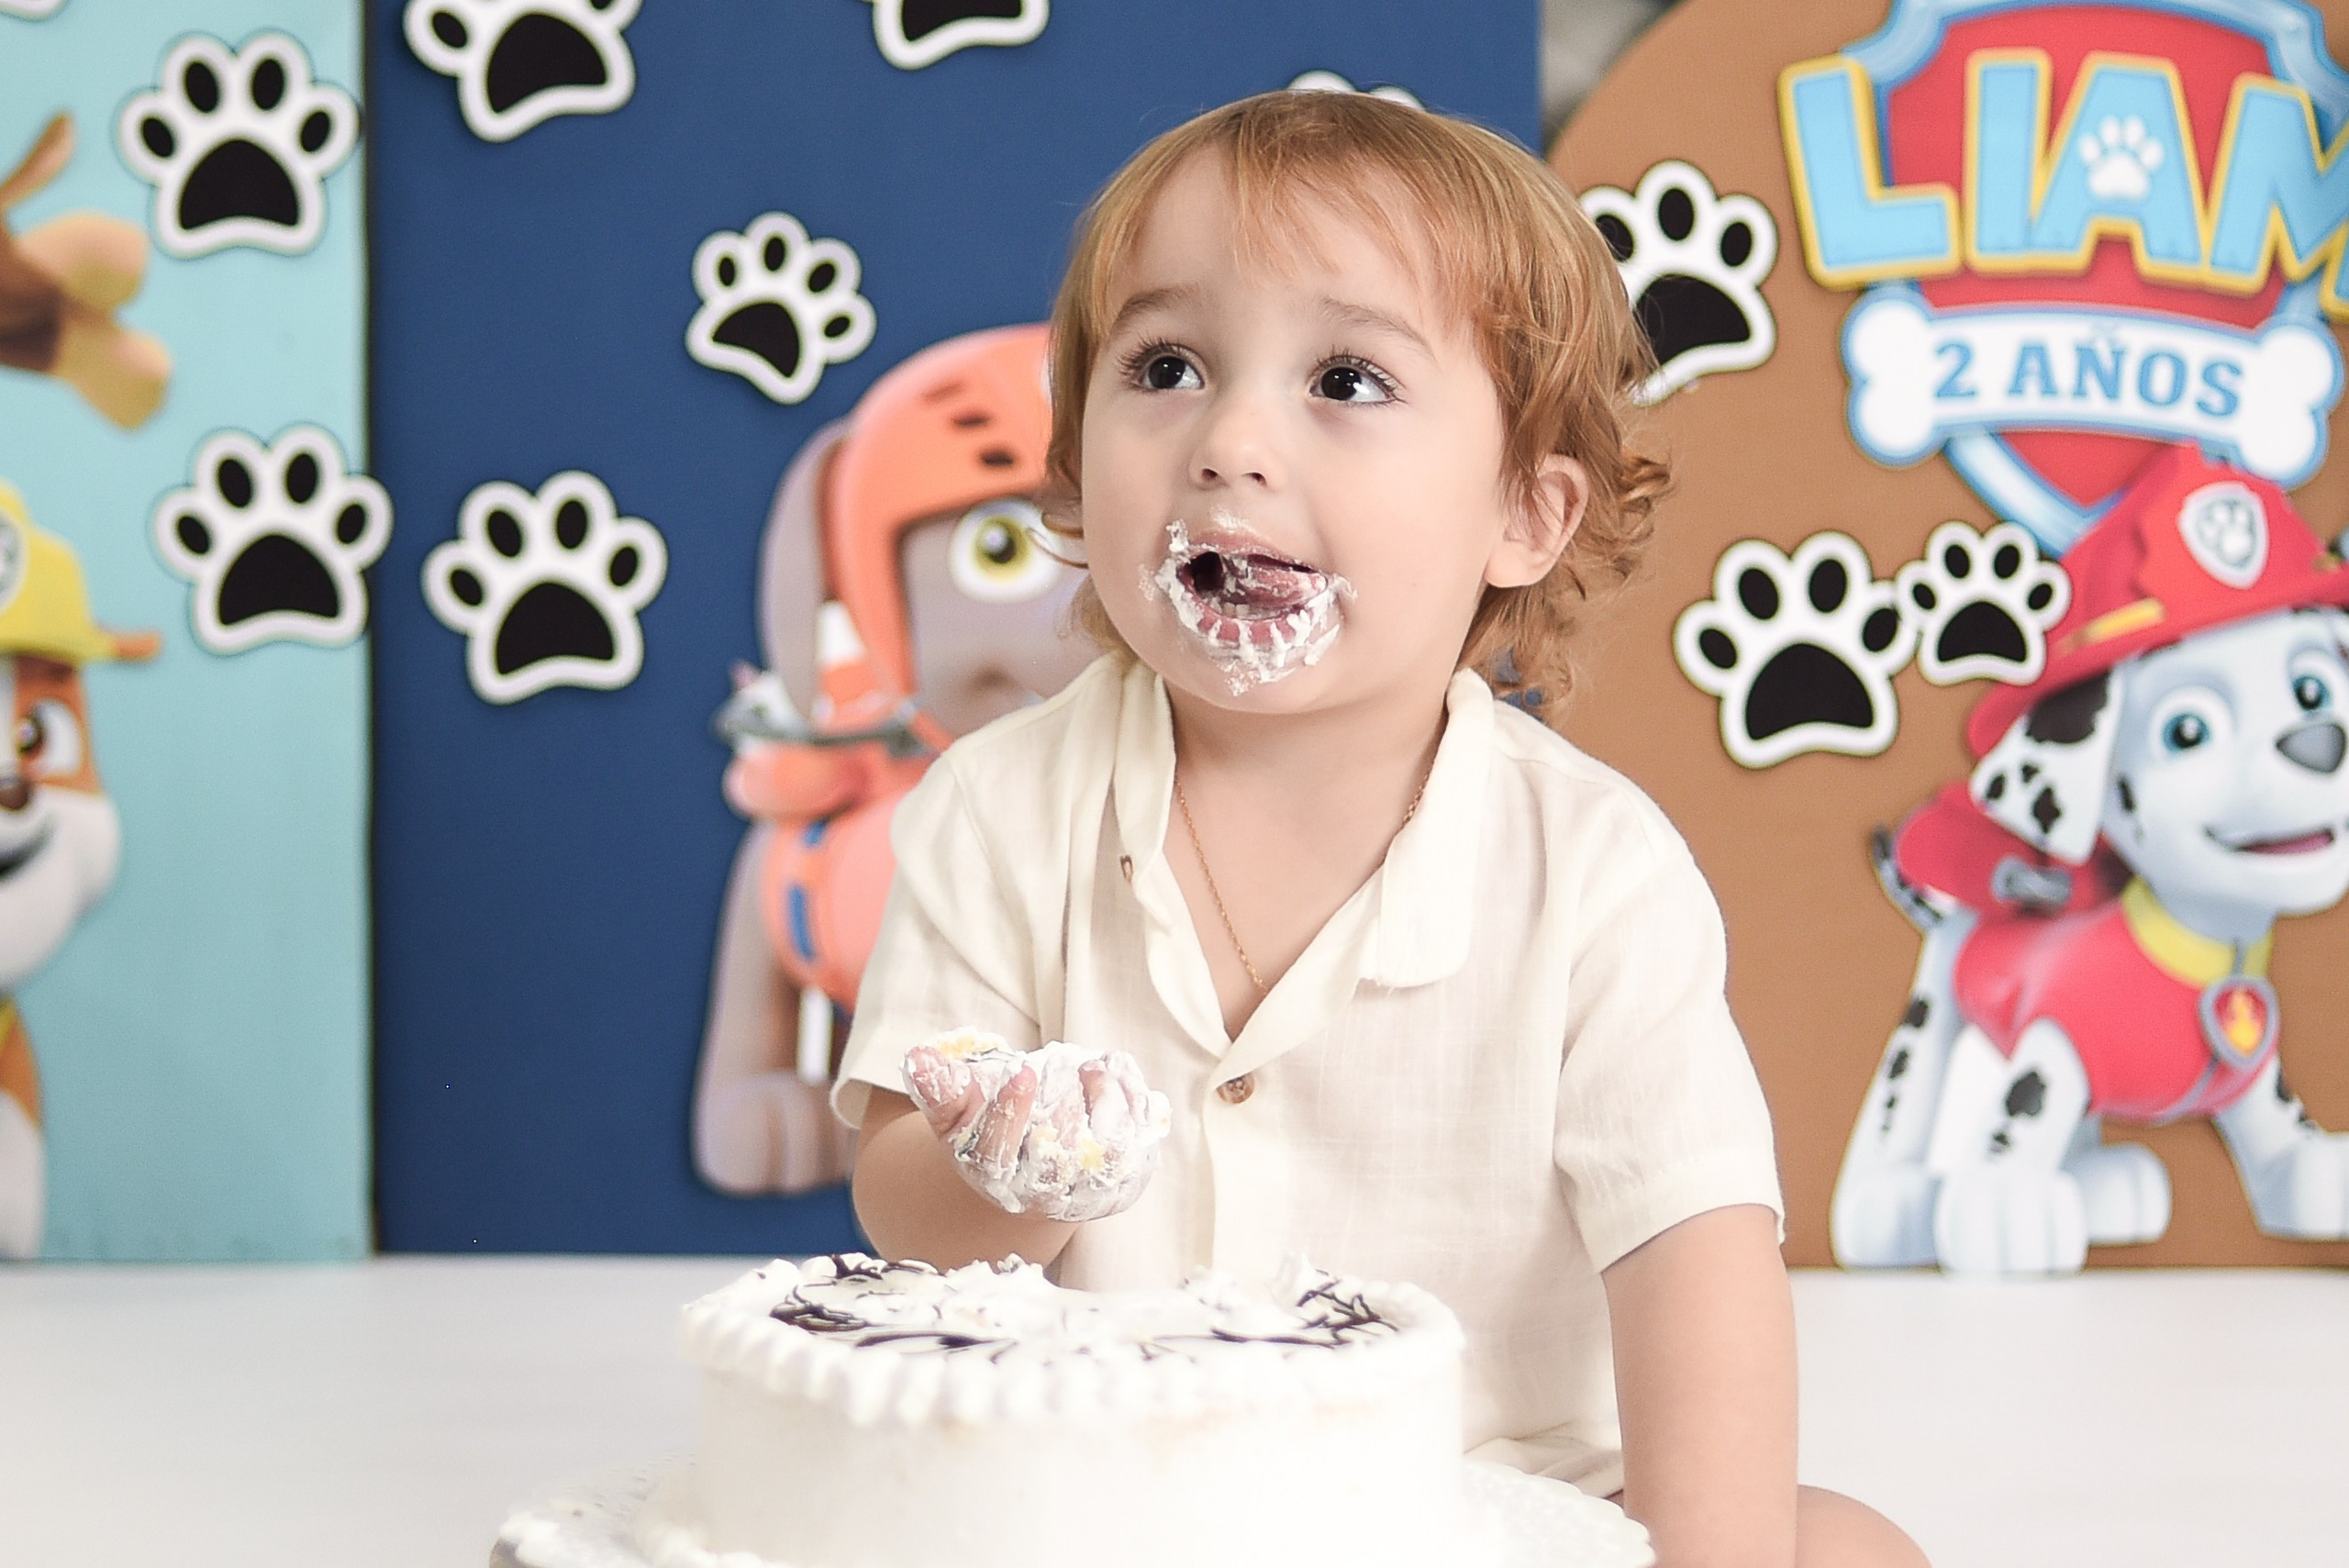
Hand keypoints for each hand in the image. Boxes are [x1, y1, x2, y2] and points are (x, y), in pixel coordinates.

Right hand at [901, 1034, 1169, 1221]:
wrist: (1028, 1181)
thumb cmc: (988, 1136)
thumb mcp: (957, 1115)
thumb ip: (941, 1090)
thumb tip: (920, 1059)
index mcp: (993, 1177)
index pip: (997, 1153)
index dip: (1008, 1113)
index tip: (1021, 1074)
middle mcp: (1041, 1194)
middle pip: (1057, 1144)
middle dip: (1063, 1095)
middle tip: (1062, 1060)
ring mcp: (1086, 1192)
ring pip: (1107, 1149)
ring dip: (1107, 1099)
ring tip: (1095, 1067)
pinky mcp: (1123, 1181)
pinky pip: (1139, 1143)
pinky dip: (1136, 1104)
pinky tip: (1119, 1075)